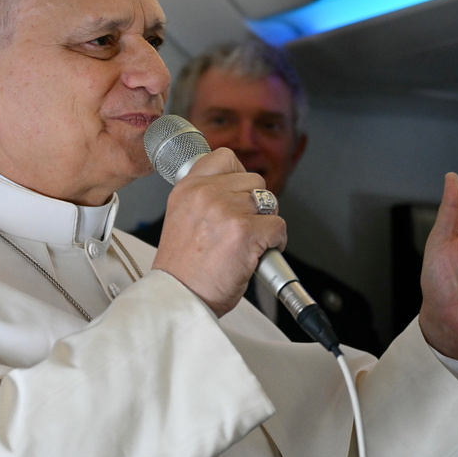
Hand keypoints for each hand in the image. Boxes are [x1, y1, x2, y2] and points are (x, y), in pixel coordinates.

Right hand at [152, 148, 286, 316]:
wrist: (179, 298)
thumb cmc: (182, 269)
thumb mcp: (181, 218)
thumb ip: (204, 198)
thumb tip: (236, 189)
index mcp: (187, 188)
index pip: (225, 158)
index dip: (239, 176)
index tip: (240, 193)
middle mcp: (205, 194)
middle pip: (254, 180)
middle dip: (255, 204)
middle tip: (245, 226)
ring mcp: (226, 211)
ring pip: (269, 202)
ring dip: (266, 222)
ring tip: (251, 242)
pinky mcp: (246, 232)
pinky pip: (278, 226)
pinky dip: (276, 242)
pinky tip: (258, 254)